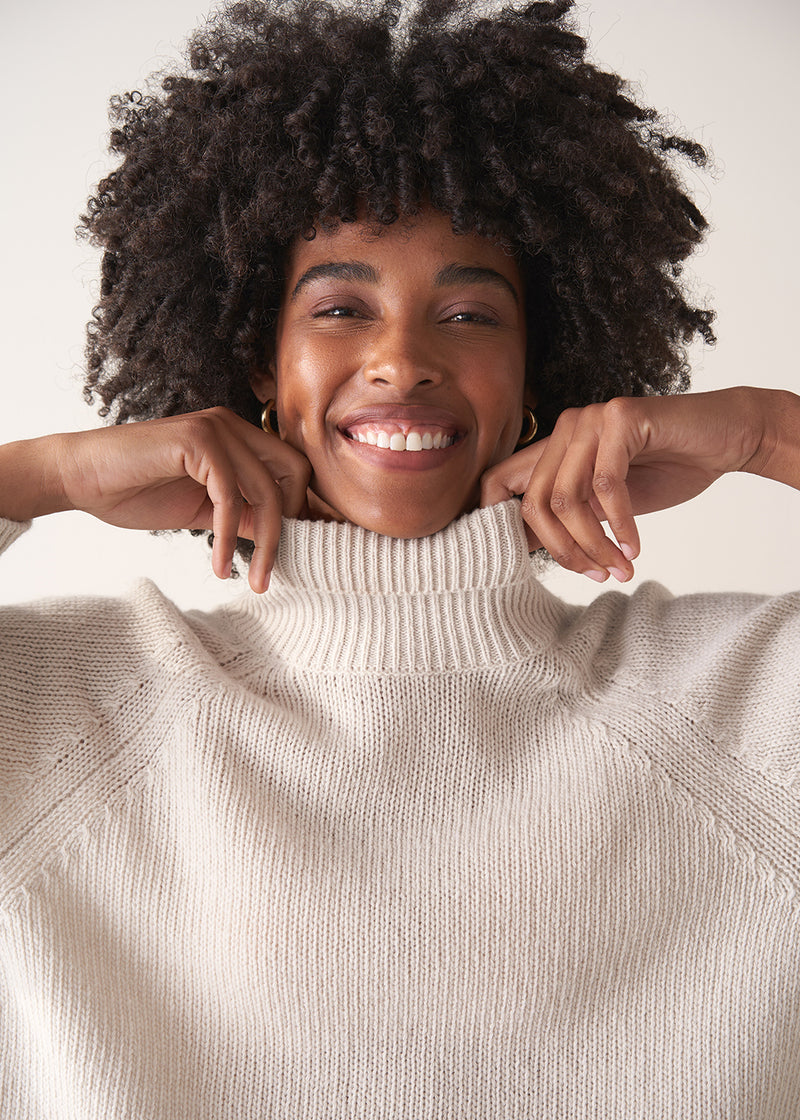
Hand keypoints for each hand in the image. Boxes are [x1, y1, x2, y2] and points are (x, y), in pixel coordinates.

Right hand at [3, 408, 310, 592]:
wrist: (80, 478)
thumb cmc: (136, 492)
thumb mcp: (203, 510)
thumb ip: (243, 515)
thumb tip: (281, 534)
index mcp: (237, 436)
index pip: (294, 470)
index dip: (294, 512)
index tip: (281, 555)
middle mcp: (232, 425)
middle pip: (294, 473)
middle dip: (288, 526)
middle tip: (270, 570)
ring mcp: (215, 427)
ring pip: (266, 488)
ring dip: (265, 543)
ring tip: (252, 580)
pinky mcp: (196, 440)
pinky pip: (230, 496)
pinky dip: (229, 537)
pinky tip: (219, 565)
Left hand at [480, 387, 782, 582]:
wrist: (726, 438)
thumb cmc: (666, 470)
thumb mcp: (605, 503)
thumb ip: (567, 517)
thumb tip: (521, 548)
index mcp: (553, 447)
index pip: (497, 482)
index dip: (492, 523)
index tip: (514, 563)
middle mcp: (565, 428)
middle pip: (534, 502)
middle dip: (562, 549)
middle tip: (593, 574)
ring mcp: (591, 419)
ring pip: (568, 498)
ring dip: (594, 543)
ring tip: (618, 567)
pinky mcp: (621, 417)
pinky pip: (606, 485)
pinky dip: (621, 524)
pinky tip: (635, 545)